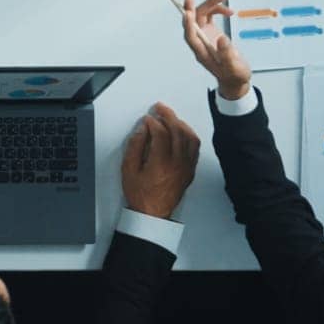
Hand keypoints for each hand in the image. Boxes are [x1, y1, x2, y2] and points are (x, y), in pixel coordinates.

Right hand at [121, 103, 200, 218]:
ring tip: (171, 118)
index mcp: (160, 162)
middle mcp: (176, 163)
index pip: (161, 133)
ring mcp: (186, 167)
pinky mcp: (190, 170)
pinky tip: (183, 131)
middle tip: (160, 109)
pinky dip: (189, 135)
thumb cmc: (140, 195)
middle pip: (177, 131)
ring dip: (180, 124)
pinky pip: (195, 147)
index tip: (147, 119)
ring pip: (189, 137)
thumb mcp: (128, 170)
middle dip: (168, 116)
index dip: (153, 122)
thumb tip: (142, 130)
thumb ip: (134, 146)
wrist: (153, 214)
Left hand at [179, 0, 250, 100]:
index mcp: (202, 52)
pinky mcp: (210, 31)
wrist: (236, 78)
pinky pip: (209, 15)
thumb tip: (221, 38)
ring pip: (201, 14)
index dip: (187, 25)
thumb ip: (227, 54)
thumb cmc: (234, 75)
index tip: (187, 13)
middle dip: (191, 7)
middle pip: (192, 21)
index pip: (190, 36)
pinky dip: (217, 9)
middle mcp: (200, 42)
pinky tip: (229, 11)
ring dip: (210, 4)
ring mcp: (204, 35)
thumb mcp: (234, 67)